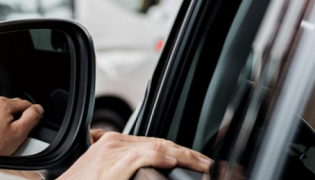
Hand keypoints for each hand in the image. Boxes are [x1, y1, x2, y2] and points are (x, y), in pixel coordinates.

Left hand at [0, 96, 43, 154]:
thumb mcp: (19, 132)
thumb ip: (31, 118)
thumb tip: (38, 109)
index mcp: (3, 104)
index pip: (26, 103)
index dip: (32, 112)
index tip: (33, 120)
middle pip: (13, 106)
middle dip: (18, 117)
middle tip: (17, 131)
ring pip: (2, 110)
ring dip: (7, 118)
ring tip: (5, 134)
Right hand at [59, 132, 212, 179]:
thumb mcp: (106, 173)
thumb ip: (126, 166)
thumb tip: (152, 169)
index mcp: (114, 144)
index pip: (155, 142)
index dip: (180, 151)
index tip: (199, 161)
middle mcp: (114, 144)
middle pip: (159, 142)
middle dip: (188, 153)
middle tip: (208, 163)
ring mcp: (112, 153)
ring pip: (156, 147)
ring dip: (183, 156)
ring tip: (201, 164)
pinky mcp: (110, 166)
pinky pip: (139, 157)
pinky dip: (158, 157)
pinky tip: (173, 161)